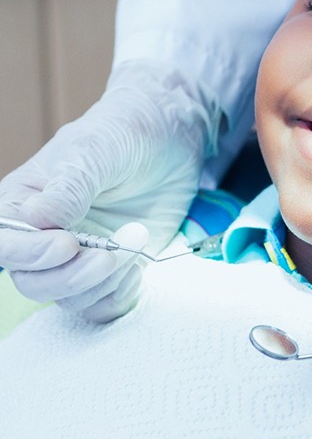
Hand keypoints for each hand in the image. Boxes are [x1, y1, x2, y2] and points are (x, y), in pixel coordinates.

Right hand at [0, 59, 219, 321]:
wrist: (169, 138)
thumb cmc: (122, 134)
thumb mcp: (94, 151)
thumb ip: (68, 187)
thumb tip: (38, 219)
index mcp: (24, 205)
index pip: (6, 246)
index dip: (30, 255)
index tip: (68, 244)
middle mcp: (45, 238)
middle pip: (35, 283)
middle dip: (74, 277)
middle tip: (111, 255)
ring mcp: (81, 257)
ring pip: (72, 299)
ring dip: (105, 281)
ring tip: (135, 240)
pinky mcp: (114, 270)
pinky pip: (104, 305)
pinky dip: (120, 295)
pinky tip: (138, 266)